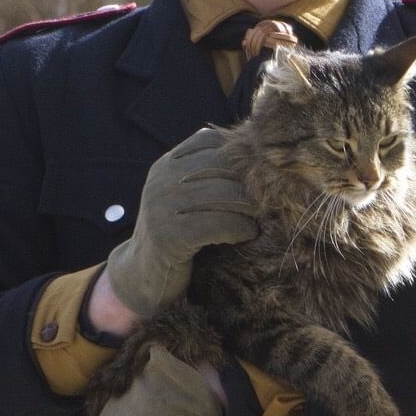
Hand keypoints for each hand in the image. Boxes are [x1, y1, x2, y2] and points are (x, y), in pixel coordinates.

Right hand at [97, 126, 256, 324]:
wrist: (142, 275)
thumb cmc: (175, 233)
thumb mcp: (184, 196)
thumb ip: (206, 174)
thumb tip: (250, 149)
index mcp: (166, 165)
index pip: (209, 140)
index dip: (239, 153)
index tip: (261, 172)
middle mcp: (162, 180)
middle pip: (221, 165)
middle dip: (251, 181)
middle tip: (273, 196)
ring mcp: (161, 206)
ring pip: (222, 193)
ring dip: (250, 206)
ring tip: (263, 217)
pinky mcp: (169, 236)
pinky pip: (217, 224)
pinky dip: (240, 227)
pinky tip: (248, 234)